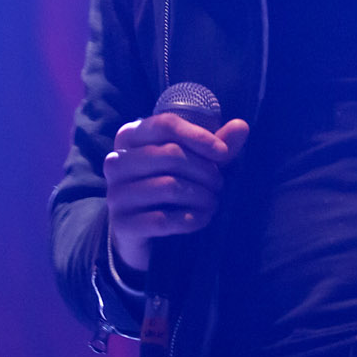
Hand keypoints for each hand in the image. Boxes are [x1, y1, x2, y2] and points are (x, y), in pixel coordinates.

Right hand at [105, 114, 248, 273]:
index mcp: (129, 136)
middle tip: (219, 184)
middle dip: (205, 171)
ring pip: (168, 187)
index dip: (199, 137)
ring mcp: (115, 194)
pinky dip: (191, 219)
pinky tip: (202, 218)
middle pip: (170, 154)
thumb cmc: (169, 185)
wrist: (142, 232)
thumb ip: (216, 145)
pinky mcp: (121, 224)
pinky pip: (163, 219)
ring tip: (213, 201)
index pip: (165, 125)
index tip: (223, 153)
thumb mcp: (194, 161)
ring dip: (201, 196)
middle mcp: (116, 162)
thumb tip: (241, 126)